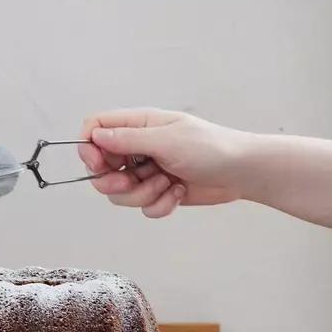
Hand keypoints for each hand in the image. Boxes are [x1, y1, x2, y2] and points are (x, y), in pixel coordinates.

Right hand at [79, 108, 251, 215]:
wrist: (242, 172)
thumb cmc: (211, 147)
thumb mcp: (167, 140)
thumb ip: (128, 139)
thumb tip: (95, 136)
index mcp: (137, 125)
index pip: (95, 128)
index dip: (89, 147)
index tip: (99, 165)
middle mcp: (138, 147)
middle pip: (101, 167)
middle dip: (115, 181)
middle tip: (133, 182)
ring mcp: (148, 171)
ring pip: (121, 192)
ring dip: (143, 194)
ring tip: (167, 184)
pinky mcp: (159, 192)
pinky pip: (143, 206)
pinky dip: (159, 204)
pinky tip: (178, 192)